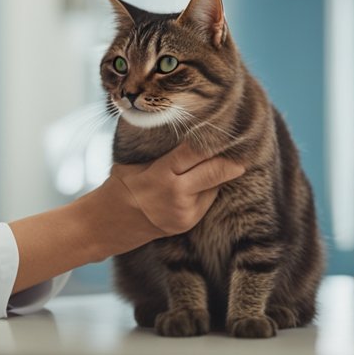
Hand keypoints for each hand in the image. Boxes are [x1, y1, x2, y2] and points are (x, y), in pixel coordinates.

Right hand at [99, 141, 245, 249]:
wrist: (110, 224)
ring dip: (218, 173)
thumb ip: (162, 152)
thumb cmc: (121, 185)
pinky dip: (208, 187)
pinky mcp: (189, 223)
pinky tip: (203, 179)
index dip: (212, 141)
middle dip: (231, 159)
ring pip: (214, 185)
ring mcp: (185, 213)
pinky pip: (207, 199)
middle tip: (243, 146)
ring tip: (221, 158)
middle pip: (215, 171)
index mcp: (160, 175)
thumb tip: (187, 131)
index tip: (225, 131)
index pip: (194, 152)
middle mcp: (176, 195)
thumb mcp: (134, 163)